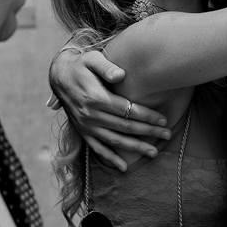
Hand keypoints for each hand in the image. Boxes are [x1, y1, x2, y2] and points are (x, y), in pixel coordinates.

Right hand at [48, 48, 170, 170]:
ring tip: (154, 152)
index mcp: (96, 98)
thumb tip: (121, 74)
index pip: (127, 110)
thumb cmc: (81, 65)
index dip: (147, 116)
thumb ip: (106, 66)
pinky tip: (124, 167)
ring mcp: (86, 126)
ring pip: (114, 140)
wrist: (59, 75)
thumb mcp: (92, 59)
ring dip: (135, 148)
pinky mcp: (82, 132)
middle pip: (125, 127)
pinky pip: (97, 148)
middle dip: (148, 132)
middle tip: (168, 134)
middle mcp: (91, 115)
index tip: (163, 119)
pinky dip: (110, 158)